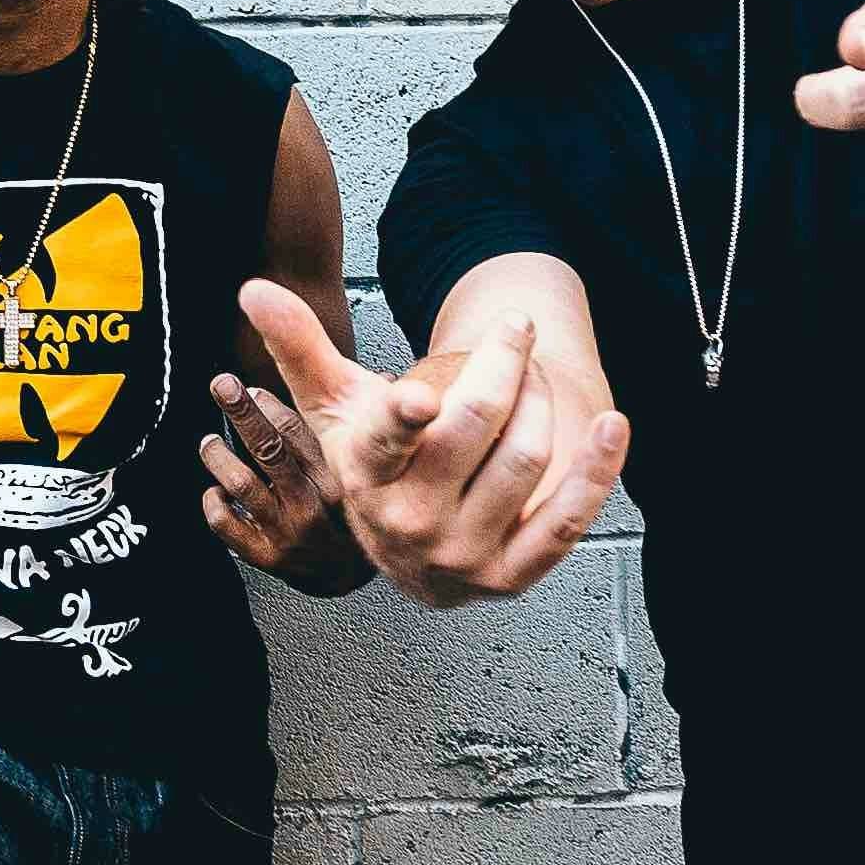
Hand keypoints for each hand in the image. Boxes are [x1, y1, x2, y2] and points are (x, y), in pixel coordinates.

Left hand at [199, 364, 350, 582]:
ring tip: (210, 442)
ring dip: (219, 456)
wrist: (349, 576)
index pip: (298, 433)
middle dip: (241, 412)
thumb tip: (383, 376)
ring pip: (241, 483)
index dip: (269, 406)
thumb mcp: (366, 469)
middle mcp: (312, 504)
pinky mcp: (266, 555)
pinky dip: (213, 504)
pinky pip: (227, 525)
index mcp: (337, 479)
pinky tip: (215, 492)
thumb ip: (361, 425)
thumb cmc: (354, 514)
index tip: (253, 390)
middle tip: (223, 387)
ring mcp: (287, 531)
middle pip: (267, 449)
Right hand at [235, 279, 624, 606]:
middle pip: (475, 427)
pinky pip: (568, 519)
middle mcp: (412, 522)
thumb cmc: (377, 463)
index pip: (385, 443)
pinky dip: (597, 470)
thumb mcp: (335, 410)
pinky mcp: (513, 577)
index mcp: (366, 477)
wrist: (411, 552)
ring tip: (535, 375)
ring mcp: (465, 555)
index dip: (405, 419)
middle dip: (504, 363)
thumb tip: (253, 287)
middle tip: (515, 332)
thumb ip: (299, 347)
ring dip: (542, 399)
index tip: (422, 396)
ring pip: (526, 457)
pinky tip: (611, 426)